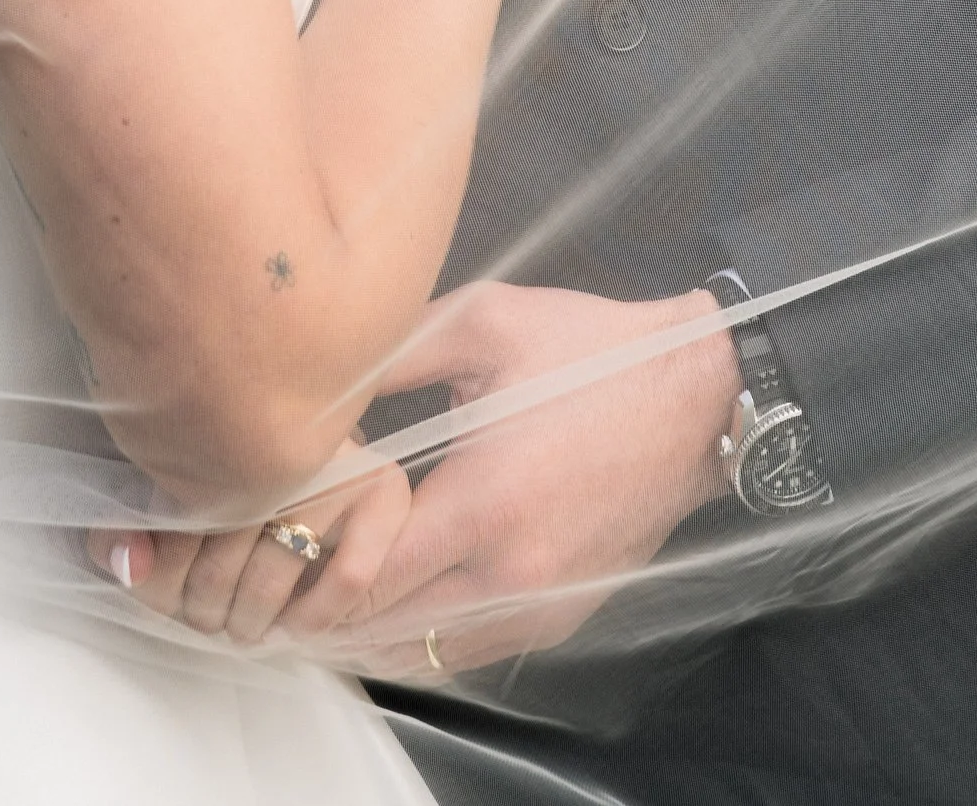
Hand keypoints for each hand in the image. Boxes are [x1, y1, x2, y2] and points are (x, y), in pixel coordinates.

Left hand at [85, 456, 416, 647]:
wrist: (319, 455)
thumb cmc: (226, 481)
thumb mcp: (165, 500)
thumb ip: (126, 533)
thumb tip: (127, 563)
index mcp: (222, 417)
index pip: (179, 514)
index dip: (163, 573)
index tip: (166, 588)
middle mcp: (284, 433)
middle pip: (226, 548)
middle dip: (206, 603)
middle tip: (206, 613)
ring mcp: (340, 459)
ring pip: (279, 569)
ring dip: (250, 618)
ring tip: (241, 622)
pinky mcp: (383, 491)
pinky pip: (349, 575)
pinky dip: (314, 615)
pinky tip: (293, 622)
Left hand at [321, 283, 735, 668]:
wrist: (696, 393)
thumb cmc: (592, 351)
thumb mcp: (483, 323)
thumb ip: (393, 355)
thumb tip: (319, 383)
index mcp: (484, 502)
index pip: (366, 577)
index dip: (312, 565)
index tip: (280, 537)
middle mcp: (512, 572)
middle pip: (385, 630)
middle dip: (328, 606)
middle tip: (288, 569)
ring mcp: (541, 603)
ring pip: (426, 653)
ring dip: (372, 629)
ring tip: (334, 582)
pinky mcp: (563, 613)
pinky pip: (472, 649)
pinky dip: (426, 633)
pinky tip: (402, 591)